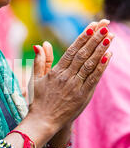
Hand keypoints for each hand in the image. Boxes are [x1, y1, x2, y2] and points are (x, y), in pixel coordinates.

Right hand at [26, 19, 113, 133]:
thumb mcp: (36, 79)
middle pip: (83, 54)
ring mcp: (75, 86)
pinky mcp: (82, 96)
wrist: (43, 121)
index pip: (72, 50)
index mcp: (55, 72)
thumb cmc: (38, 100)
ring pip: (89, 64)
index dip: (82, 37)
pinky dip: (101, 66)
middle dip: (95, 38)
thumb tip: (42, 44)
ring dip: (101, 49)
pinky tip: (109, 55)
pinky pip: (94, 78)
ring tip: (110, 36)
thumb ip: (40, 61)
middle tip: (105, 25)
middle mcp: (66, 77)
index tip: (91, 25)